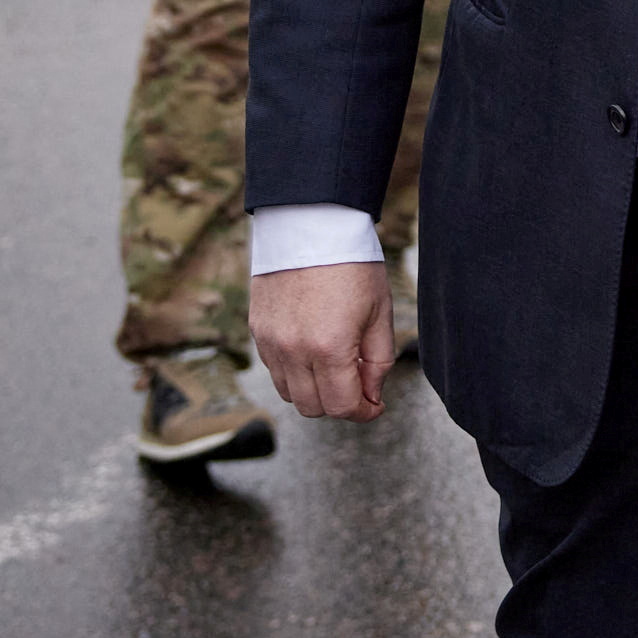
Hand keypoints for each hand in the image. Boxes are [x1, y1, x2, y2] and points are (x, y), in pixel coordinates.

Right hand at [252, 261, 395, 420]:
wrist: (311, 225)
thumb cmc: (352, 264)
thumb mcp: (380, 311)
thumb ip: (378, 360)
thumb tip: (372, 395)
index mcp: (329, 347)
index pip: (343, 406)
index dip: (364, 412)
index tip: (375, 406)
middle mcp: (294, 351)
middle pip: (313, 408)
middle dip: (340, 404)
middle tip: (359, 386)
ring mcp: (271, 342)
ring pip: (290, 394)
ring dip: (315, 391)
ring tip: (337, 368)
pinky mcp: (258, 331)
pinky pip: (275, 371)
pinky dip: (295, 373)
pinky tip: (314, 353)